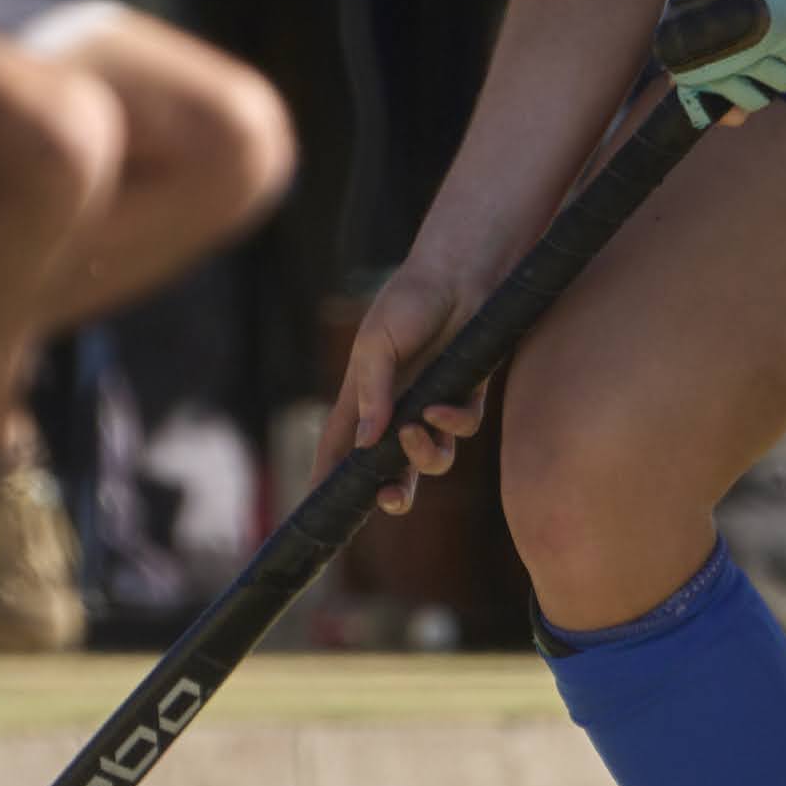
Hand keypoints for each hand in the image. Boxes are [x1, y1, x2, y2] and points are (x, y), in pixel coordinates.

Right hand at [334, 252, 490, 514]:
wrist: (462, 273)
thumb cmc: (410, 299)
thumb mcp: (377, 342)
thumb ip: (371, 393)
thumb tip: (364, 444)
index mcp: (363, 394)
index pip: (338, 447)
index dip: (327, 480)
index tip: (319, 512)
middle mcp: (396, 407)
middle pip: (389, 469)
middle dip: (391, 493)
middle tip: (392, 499)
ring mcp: (431, 403)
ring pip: (430, 458)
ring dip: (423, 457)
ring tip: (416, 433)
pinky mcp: (466, 395)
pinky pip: (461, 429)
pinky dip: (452, 425)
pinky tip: (443, 406)